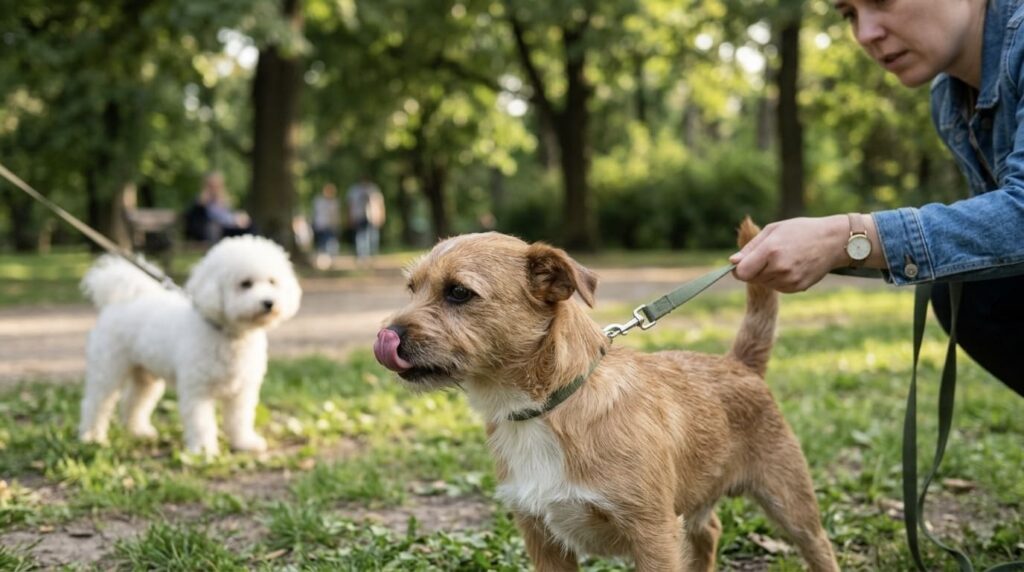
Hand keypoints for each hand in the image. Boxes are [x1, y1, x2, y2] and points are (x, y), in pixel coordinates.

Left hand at [729, 215, 849, 292]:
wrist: (833, 241)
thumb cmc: (801, 231)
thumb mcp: (773, 230)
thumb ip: (750, 247)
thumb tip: (732, 261)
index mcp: (771, 251)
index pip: (741, 273)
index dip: (738, 269)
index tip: (741, 263)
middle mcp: (779, 268)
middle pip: (751, 279)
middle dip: (753, 269)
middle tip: (768, 255)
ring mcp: (789, 280)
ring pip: (764, 284)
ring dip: (766, 274)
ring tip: (782, 258)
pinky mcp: (797, 288)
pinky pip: (777, 287)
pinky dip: (778, 279)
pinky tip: (791, 266)